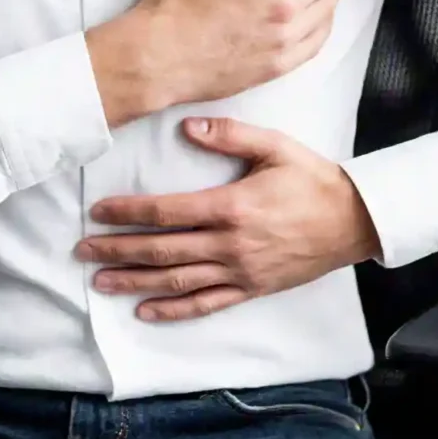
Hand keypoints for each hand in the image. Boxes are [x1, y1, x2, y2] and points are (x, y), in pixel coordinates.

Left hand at [75, 117, 380, 321]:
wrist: (354, 221)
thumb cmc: (312, 179)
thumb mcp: (274, 146)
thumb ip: (230, 136)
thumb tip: (188, 127)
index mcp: (231, 207)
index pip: (166, 212)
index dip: (128, 212)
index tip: (99, 212)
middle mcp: (230, 244)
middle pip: (162, 250)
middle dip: (118, 250)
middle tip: (83, 251)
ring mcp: (240, 271)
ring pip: (178, 281)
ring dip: (136, 282)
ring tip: (102, 283)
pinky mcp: (252, 288)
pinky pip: (207, 303)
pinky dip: (175, 309)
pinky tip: (147, 311)